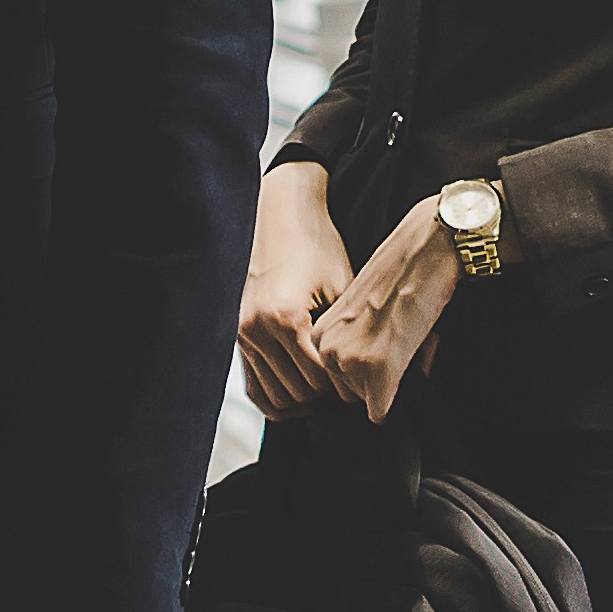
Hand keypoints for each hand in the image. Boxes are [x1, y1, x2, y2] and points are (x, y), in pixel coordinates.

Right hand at [233, 158, 355, 415]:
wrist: (278, 213)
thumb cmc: (316, 246)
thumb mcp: (342, 286)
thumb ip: (350, 332)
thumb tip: (376, 371)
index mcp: (286, 318)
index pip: (319, 380)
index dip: (346, 385)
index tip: (365, 380)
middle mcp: (257, 329)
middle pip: (297, 392)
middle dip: (325, 394)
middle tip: (349, 384)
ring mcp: (242, 334)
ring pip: (274, 396)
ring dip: (302, 397)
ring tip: (327, 387)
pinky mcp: (236, 336)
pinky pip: (255, 387)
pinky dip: (277, 397)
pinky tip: (301, 392)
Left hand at [294, 201, 465, 424]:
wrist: (424, 252)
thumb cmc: (399, 277)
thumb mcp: (362, 313)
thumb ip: (354, 345)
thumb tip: (368, 386)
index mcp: (319, 332)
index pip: (334, 378)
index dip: (363, 370)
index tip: (382, 346)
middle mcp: (327, 348)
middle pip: (349, 393)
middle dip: (376, 381)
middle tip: (400, 346)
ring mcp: (350, 360)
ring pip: (367, 402)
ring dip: (391, 385)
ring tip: (407, 345)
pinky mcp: (377, 371)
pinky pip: (380, 412)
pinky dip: (396, 403)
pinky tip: (412, 364)